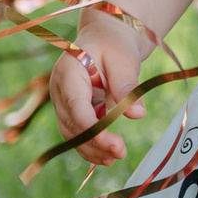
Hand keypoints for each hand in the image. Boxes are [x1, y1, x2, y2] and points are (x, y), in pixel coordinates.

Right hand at [48, 12, 148, 165]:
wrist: (105, 39)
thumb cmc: (114, 45)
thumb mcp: (123, 59)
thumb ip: (127, 85)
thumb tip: (137, 114)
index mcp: (68, 71)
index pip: (75, 107)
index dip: (93, 129)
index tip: (116, 144)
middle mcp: (59, 89)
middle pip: (72, 124)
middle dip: (95, 142)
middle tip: (121, 153)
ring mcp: (62, 102)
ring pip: (72, 133)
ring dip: (91, 149)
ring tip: (115, 158)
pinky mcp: (71, 111)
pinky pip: (77, 133)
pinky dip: (90, 146)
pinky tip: (107, 158)